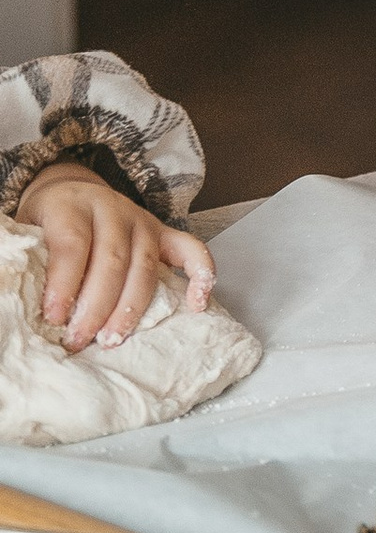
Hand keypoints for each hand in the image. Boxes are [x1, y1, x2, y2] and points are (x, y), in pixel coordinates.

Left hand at [20, 163, 214, 352]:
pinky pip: (191, 250)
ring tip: (112, 339)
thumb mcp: (26, 234)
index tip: (53, 319)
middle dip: (95, 306)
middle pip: (111, 259)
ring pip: (144, 265)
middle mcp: (112, 209)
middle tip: (78, 341)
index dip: (64, 284)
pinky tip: (198, 302)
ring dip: (131, 307)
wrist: (69, 191)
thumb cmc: (44, 224)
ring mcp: (142, 220)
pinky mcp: (163, 233)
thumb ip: (27, 263)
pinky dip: (201, 274)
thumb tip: (16, 308)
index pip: (72, 245)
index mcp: (72, 205)